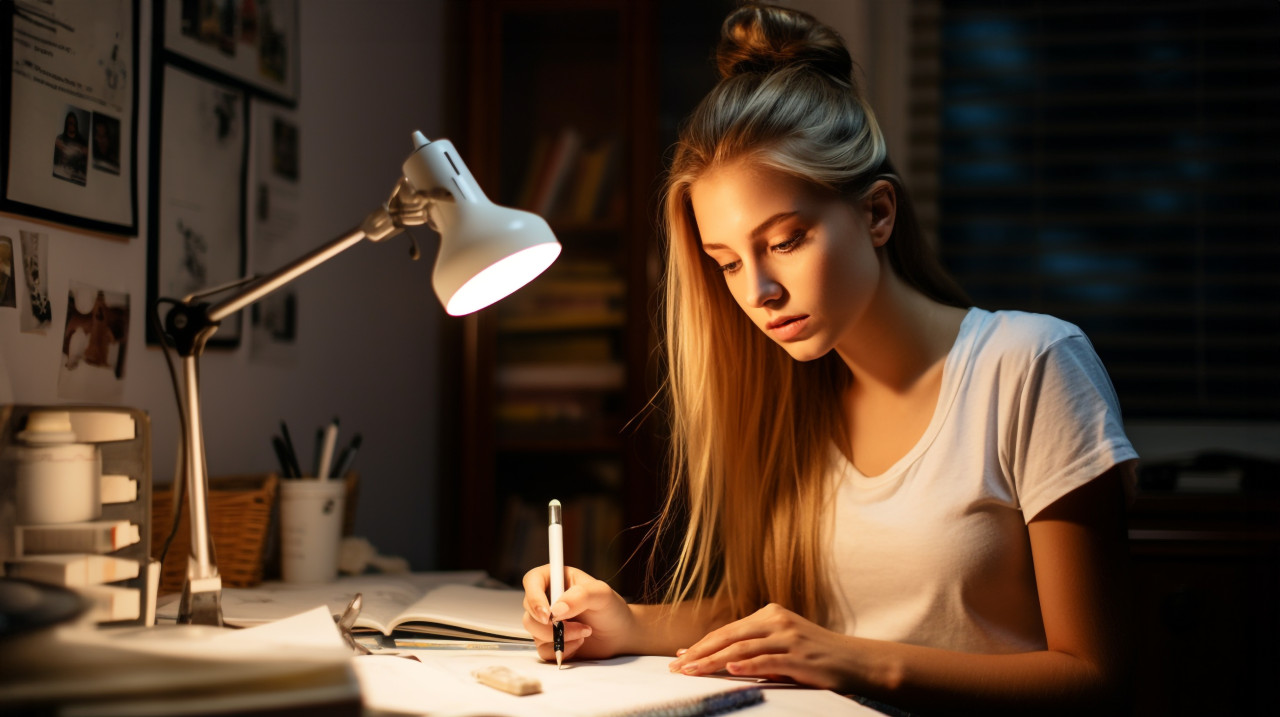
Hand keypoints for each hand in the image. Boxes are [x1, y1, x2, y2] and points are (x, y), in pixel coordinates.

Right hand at [521, 565, 637, 662]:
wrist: (619, 635)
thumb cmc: (611, 609)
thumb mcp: (602, 594)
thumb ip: (581, 596)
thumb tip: (557, 609)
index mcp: (556, 579)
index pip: (532, 580)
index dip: (534, 597)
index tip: (548, 614)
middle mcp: (548, 598)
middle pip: (530, 610)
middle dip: (552, 624)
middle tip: (580, 626)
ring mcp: (546, 621)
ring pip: (534, 631)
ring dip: (560, 637)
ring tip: (584, 632)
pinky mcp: (548, 641)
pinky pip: (543, 649)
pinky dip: (561, 650)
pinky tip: (578, 643)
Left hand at [666, 603, 856, 690]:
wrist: (855, 661)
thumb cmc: (815, 656)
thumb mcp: (782, 644)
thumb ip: (754, 647)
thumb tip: (717, 660)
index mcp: (770, 614)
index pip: (727, 630)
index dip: (701, 644)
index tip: (678, 657)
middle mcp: (777, 621)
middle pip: (729, 637)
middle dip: (700, 652)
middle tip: (677, 666)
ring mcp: (789, 638)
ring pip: (743, 649)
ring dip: (714, 661)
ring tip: (693, 670)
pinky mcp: (800, 657)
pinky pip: (768, 660)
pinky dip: (748, 666)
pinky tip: (730, 670)